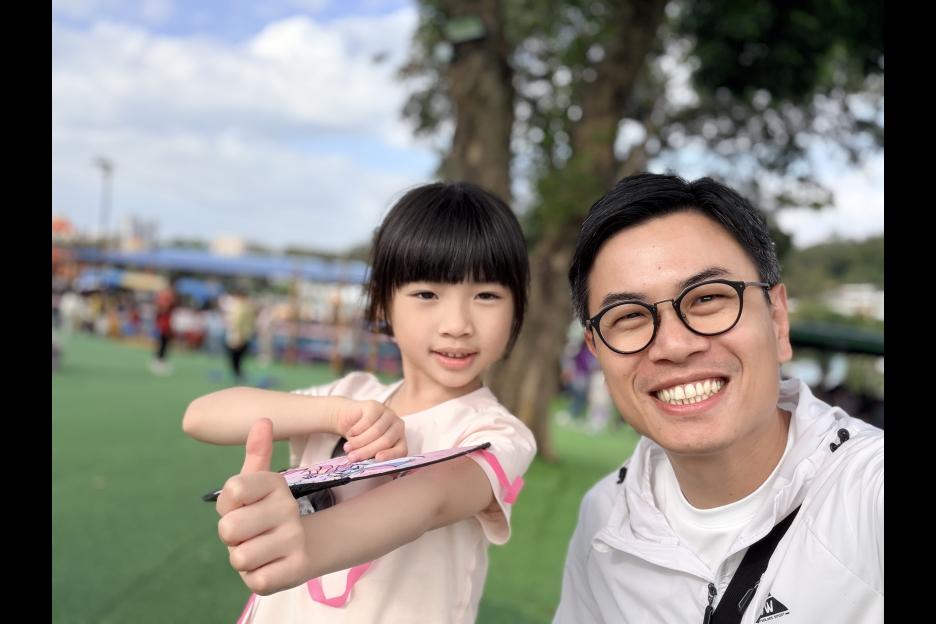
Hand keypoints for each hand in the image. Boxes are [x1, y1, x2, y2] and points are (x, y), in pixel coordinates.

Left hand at [216, 418, 311, 594]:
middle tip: (249, 533)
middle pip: (228, 529)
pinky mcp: (296, 569)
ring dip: (244, 558)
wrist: (305, 547)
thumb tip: (263, 420)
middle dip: (232, 537)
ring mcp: (294, 538)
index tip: (243, 506)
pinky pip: (254, 579)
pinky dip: (256, 576)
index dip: (228, 505)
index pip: (232, 490)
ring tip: (260, 549)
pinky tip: (270, 565)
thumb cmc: (267, 512)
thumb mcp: (258, 484)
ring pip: (239, 557)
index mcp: (275, 483)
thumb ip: (255, 454)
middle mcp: (288, 507)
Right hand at [335, 400, 406, 461]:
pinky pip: (368, 420)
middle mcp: (398, 426)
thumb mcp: (368, 450)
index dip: (391, 455)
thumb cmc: (361, 439)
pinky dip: (356, 430)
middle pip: (386, 441)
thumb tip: (371, 468)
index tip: (377, 459)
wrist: (349, 419)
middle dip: (367, 451)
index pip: (401, 450)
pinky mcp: (376, 406)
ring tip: (347, 448)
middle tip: (352, 457)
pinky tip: (350, 434)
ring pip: (376, 431)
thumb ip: (372, 457)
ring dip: (359, 442)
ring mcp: (388, 414)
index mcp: (400, 440)